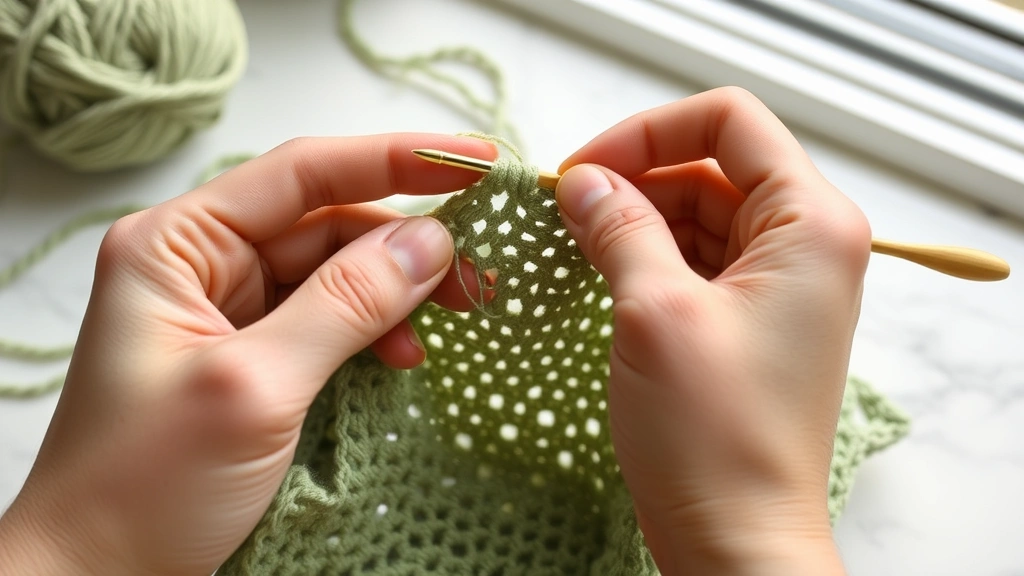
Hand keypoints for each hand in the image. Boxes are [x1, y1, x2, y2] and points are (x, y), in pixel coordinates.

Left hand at [0, 134, 495, 574]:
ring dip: (397, 291)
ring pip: (338, 272)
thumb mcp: (254, 387)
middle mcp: (203, 265)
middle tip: (478, 268)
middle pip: (328, 222)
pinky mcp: (256, 356)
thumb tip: (431, 242)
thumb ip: (345, 304)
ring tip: (449, 316)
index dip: (395, 159)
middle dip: (406, 241)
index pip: (303, 175)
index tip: (475, 161)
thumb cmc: (142, 488)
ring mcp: (230, 312)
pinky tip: (402, 354)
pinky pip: (332, 320)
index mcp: (176, 245)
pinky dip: (376, 331)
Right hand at [555, 88, 866, 574]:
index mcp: (810, 223)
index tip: (585, 168)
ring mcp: (777, 284)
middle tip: (564, 210)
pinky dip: (644, 257)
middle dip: (633, 179)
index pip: (729, 122)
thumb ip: (619, 227)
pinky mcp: (747, 320)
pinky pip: (693, 260)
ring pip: (696, 214)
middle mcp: (805, 244)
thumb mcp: (654, 311)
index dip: (649, 132)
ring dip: (632, 220)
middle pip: (708, 167)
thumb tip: (582, 180)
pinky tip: (598, 270)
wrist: (738, 539)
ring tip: (573, 243)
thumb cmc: (715, 438)